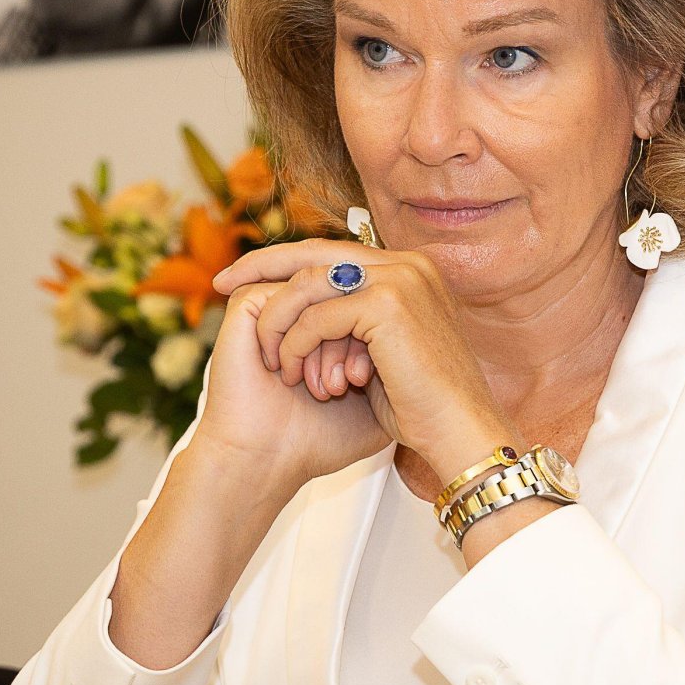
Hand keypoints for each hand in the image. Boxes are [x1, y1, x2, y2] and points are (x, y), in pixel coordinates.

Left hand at [209, 239, 519, 487]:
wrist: (459, 434)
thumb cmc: (427, 408)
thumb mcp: (387, 353)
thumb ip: (359, 324)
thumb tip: (316, 315)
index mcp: (410, 271)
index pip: (335, 253)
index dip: (288, 263)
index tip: (246, 279)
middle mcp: (408, 264)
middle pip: (315, 251)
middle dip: (263, 266)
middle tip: (224, 284)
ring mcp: (401, 279)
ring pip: (310, 284)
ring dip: (283, 325)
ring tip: (277, 365)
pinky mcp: (387, 303)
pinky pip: (317, 316)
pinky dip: (297, 345)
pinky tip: (295, 376)